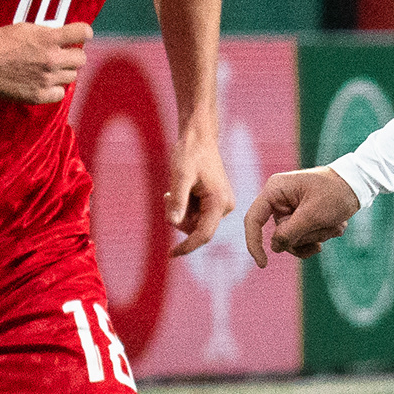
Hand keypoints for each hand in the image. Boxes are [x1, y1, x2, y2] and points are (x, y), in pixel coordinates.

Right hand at [0, 21, 91, 102]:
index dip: (83, 34)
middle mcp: (52, 58)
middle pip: (81, 59)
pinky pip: (61, 93)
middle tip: (61, 55)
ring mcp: (47, 78)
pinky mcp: (39, 95)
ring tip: (46, 68)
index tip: (79, 37)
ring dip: (63, 72)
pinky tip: (43, 82)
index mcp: (48, 38)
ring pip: (72, 76)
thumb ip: (47, 33)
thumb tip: (63, 36)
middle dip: (72, 55)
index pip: (83, 33)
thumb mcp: (25, 29)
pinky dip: (54, 88)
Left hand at [166, 126, 233, 256]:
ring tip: (175, 189)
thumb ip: (177, 200)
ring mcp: (222, 205)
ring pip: (196, 222)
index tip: (171, 254)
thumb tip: (172, 223)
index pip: (203, 234)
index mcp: (219, 203)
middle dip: (180, 218)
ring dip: (181, 211)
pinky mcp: (217, 201)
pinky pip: (198, 214)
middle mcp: (225, 207)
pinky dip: (186, 206)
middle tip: (168, 195)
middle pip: (197, 228)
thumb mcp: (180, 175)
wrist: (200, 138)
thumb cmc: (190, 153)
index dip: (187, 246)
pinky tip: (183, 189)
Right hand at [244, 166, 361, 265]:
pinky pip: (304, 237)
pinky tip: (335, 227)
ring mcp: (290, 208)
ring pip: (294, 238)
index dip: (254, 243)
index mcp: (276, 190)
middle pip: (280, 233)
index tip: (263, 264)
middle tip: (327, 223)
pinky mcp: (301, 216)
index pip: (253, 219)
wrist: (358, 184)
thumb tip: (274, 248)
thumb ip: (291, 233)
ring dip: (318, 235)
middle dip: (306, 235)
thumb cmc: (336, 193)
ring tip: (335, 223)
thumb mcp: (314, 214)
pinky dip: (320, 236)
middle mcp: (280, 199)